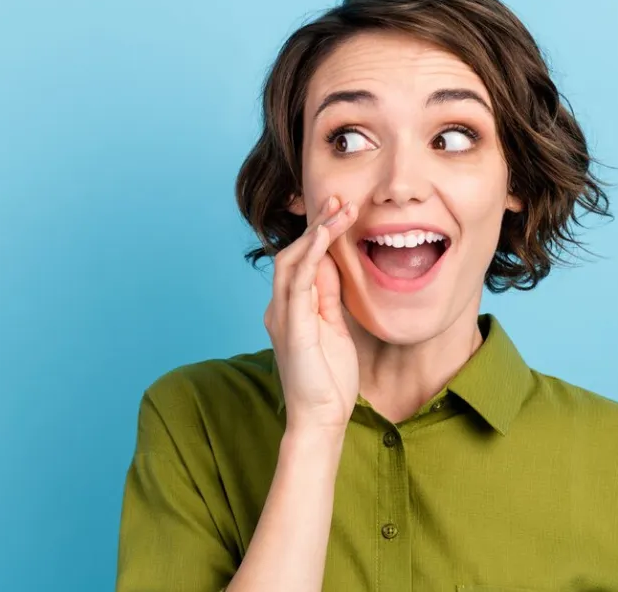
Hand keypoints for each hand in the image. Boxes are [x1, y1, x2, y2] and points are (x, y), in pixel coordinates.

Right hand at [264, 196, 360, 433]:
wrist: (320, 420)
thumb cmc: (328, 382)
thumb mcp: (334, 329)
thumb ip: (328, 298)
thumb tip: (333, 266)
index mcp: (289, 310)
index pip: (300, 261)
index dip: (318, 233)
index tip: (339, 209)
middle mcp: (279, 308)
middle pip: (292, 253)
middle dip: (315, 223)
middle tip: (339, 198)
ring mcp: (281, 316)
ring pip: (292, 260)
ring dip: (316, 231)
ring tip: (339, 209)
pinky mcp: (291, 327)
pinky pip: (297, 281)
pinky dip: (311, 254)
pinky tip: (326, 235)